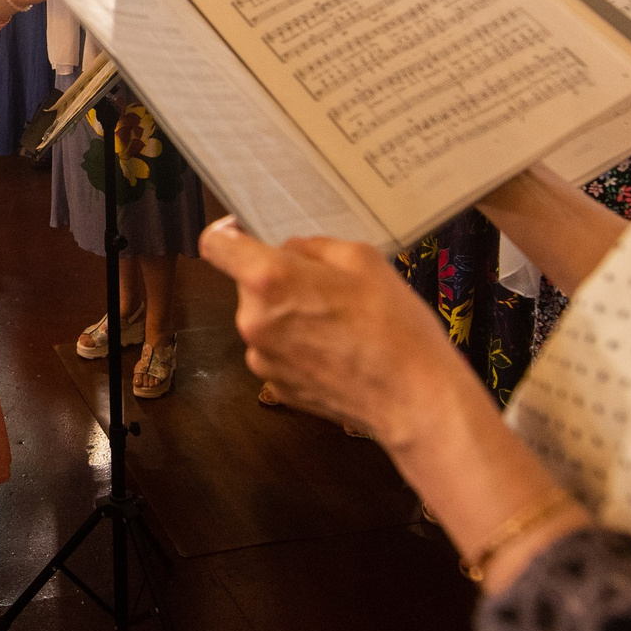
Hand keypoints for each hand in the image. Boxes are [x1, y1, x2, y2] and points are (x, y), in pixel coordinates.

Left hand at [200, 218, 465, 448]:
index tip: (241, 231)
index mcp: (270, 280)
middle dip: (280, 280)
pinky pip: (277, 352)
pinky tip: (337, 351)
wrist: (415, 400)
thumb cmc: (395, 328)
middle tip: (328, 287)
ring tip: (339, 324)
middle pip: (249, 285)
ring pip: (264, 320)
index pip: (215, 245)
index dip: (225, 232)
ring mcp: (262, 359)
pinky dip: (298, 346)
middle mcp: (253, 321)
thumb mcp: (363, 260)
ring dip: (289, 315)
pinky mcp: (276, 388)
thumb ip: (314, 247)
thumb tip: (290, 251)